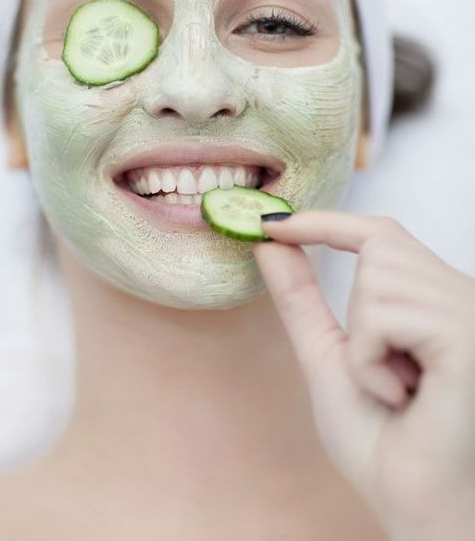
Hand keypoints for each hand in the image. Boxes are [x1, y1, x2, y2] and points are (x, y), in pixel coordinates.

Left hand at [252, 211, 474, 539]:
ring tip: (397, 389)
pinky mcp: (465, 335)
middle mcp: (459, 294)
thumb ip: (302, 298)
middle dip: (356, 312)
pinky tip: (404, 396)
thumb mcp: (329, 356)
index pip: (380, 233)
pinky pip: (385, 316)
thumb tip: (271, 244)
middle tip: (384, 373)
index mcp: (433, 297)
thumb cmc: (382, 442)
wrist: (415, 506)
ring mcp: (467, 311)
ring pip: (375, 279)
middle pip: (377, 246)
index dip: (325, 221)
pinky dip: (371, 362)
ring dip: (362, 346)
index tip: (272, 223)